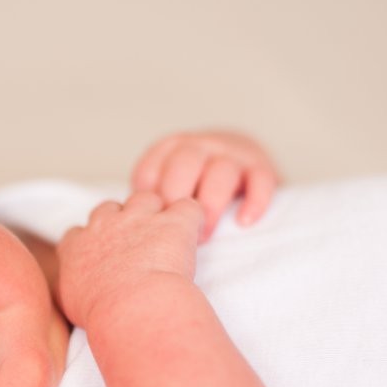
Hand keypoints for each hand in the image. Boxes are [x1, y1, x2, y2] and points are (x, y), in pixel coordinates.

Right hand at [56, 192, 203, 327]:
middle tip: (135, 246)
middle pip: (110, 208)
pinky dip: (191, 219)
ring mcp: (139, 220)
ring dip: (155, 213)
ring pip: (146, 199)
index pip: (78, 232)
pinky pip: (187, 207)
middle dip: (121, 221)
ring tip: (166, 237)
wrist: (131, 308)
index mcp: (77, 247)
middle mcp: (105, 226)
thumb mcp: (72, 305)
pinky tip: (193, 235)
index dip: (93, 241)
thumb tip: (78, 293)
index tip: (104, 256)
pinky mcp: (173, 223)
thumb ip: (73, 289)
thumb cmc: (102, 315)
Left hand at [131, 131, 280, 240]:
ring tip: (203, 237)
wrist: (239, 160)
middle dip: (176, 199)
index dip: (147, 201)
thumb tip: (127, 240)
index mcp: (168, 150)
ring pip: (221, 170)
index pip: (150, 169)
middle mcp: (198, 146)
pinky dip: (253, 201)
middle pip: (184, 163)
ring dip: (210, 204)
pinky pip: (260, 179)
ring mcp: (230, 153)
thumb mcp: (168, 185)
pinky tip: (243, 223)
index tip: (146, 230)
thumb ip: (150, 204)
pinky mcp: (260, 166)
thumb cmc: (192, 184)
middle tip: (173, 235)